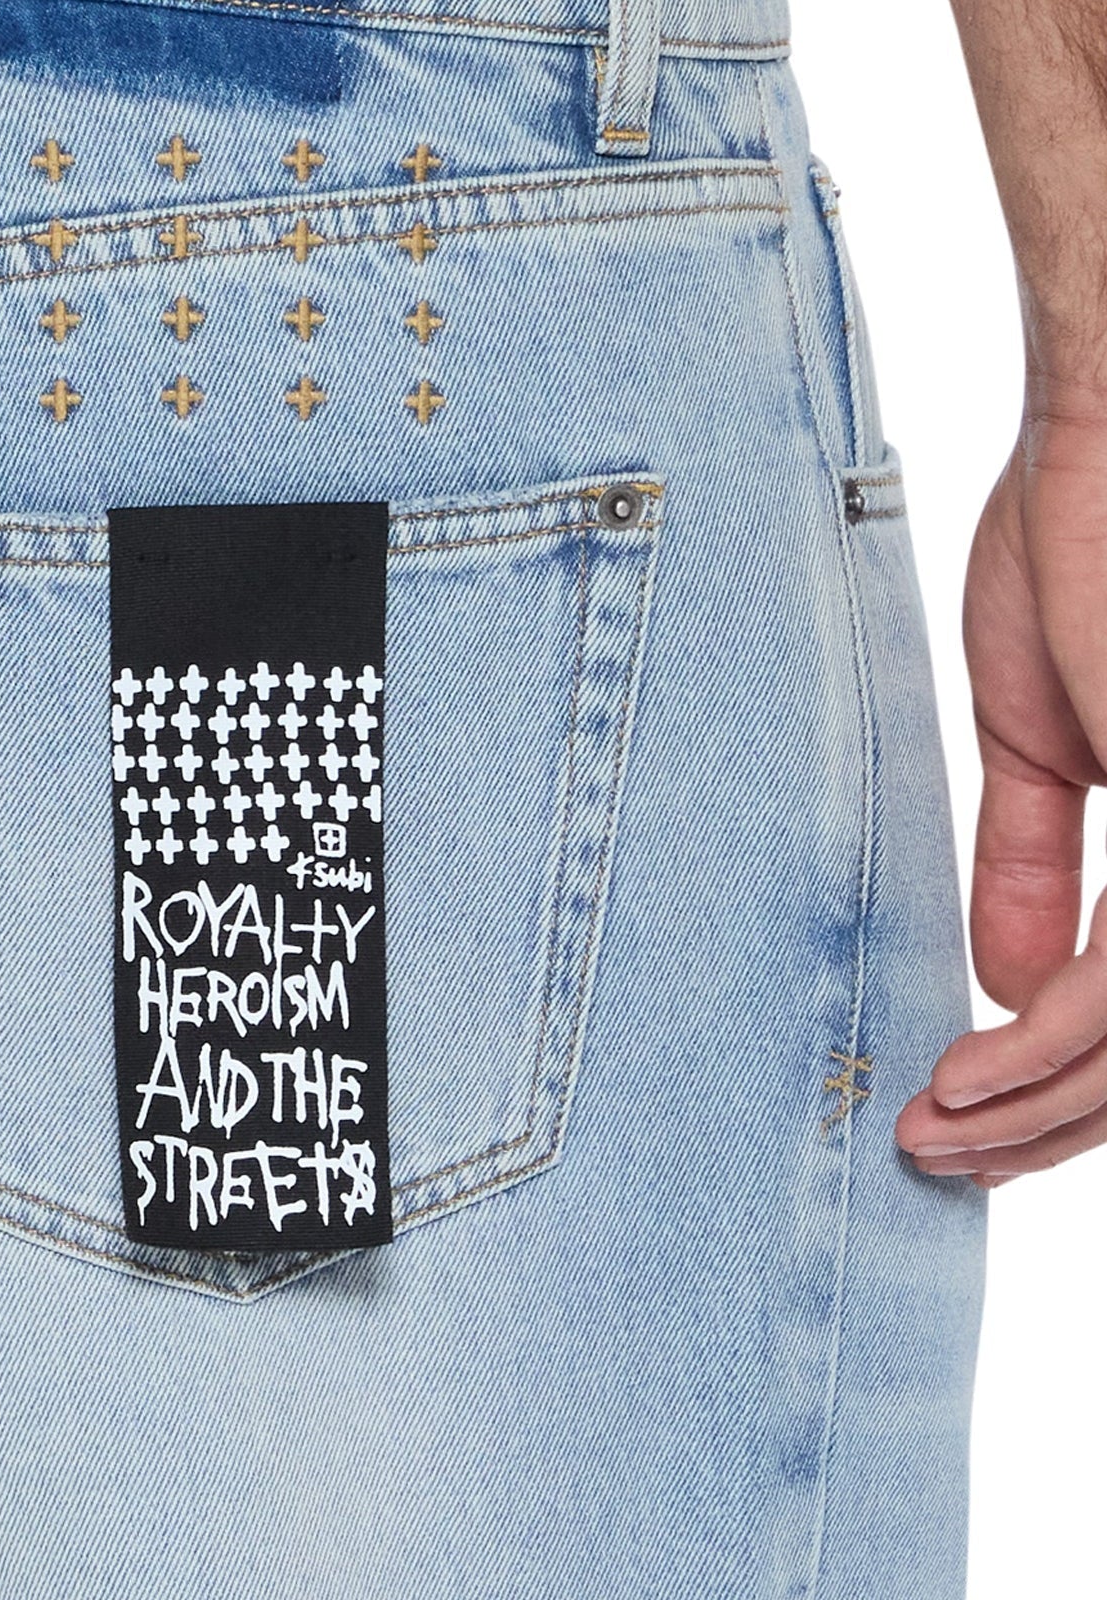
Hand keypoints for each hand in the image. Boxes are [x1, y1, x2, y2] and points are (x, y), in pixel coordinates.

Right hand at [896, 393, 1106, 1185]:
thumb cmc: (1087, 541)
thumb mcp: (1048, 738)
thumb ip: (1038, 867)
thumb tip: (1011, 983)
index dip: (1072, 1080)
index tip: (970, 1110)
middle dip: (1052, 1124)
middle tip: (941, 1152)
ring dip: (1040, 1108)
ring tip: (933, 1137)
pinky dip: (1049, 1044)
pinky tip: (970, 1077)